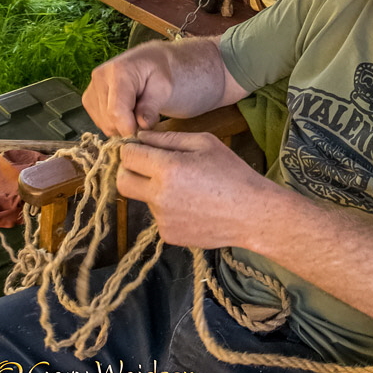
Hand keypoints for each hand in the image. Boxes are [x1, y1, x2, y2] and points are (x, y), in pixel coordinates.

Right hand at [83, 42, 175, 136]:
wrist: (146, 62)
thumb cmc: (157, 73)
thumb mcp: (163, 86)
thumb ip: (152, 106)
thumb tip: (142, 125)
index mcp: (118, 72)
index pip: (116, 111)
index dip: (129, 128)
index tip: (144, 129)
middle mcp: (99, 79)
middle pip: (109, 121)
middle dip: (129, 126)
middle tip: (144, 116)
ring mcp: (91, 89)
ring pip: (104, 125)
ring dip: (122, 126)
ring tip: (136, 111)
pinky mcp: (87, 99)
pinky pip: (100, 123)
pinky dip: (114, 123)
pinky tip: (126, 111)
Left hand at [116, 131, 274, 248]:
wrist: (251, 213)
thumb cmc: (232, 172)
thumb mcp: (204, 143)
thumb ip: (169, 138)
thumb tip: (141, 137)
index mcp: (167, 168)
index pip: (127, 156)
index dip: (131, 148)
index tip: (140, 147)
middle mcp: (158, 195)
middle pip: (122, 181)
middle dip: (129, 170)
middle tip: (148, 165)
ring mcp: (161, 218)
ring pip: (143, 198)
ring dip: (154, 189)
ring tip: (185, 186)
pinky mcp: (168, 235)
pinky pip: (158, 216)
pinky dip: (168, 208)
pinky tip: (191, 204)